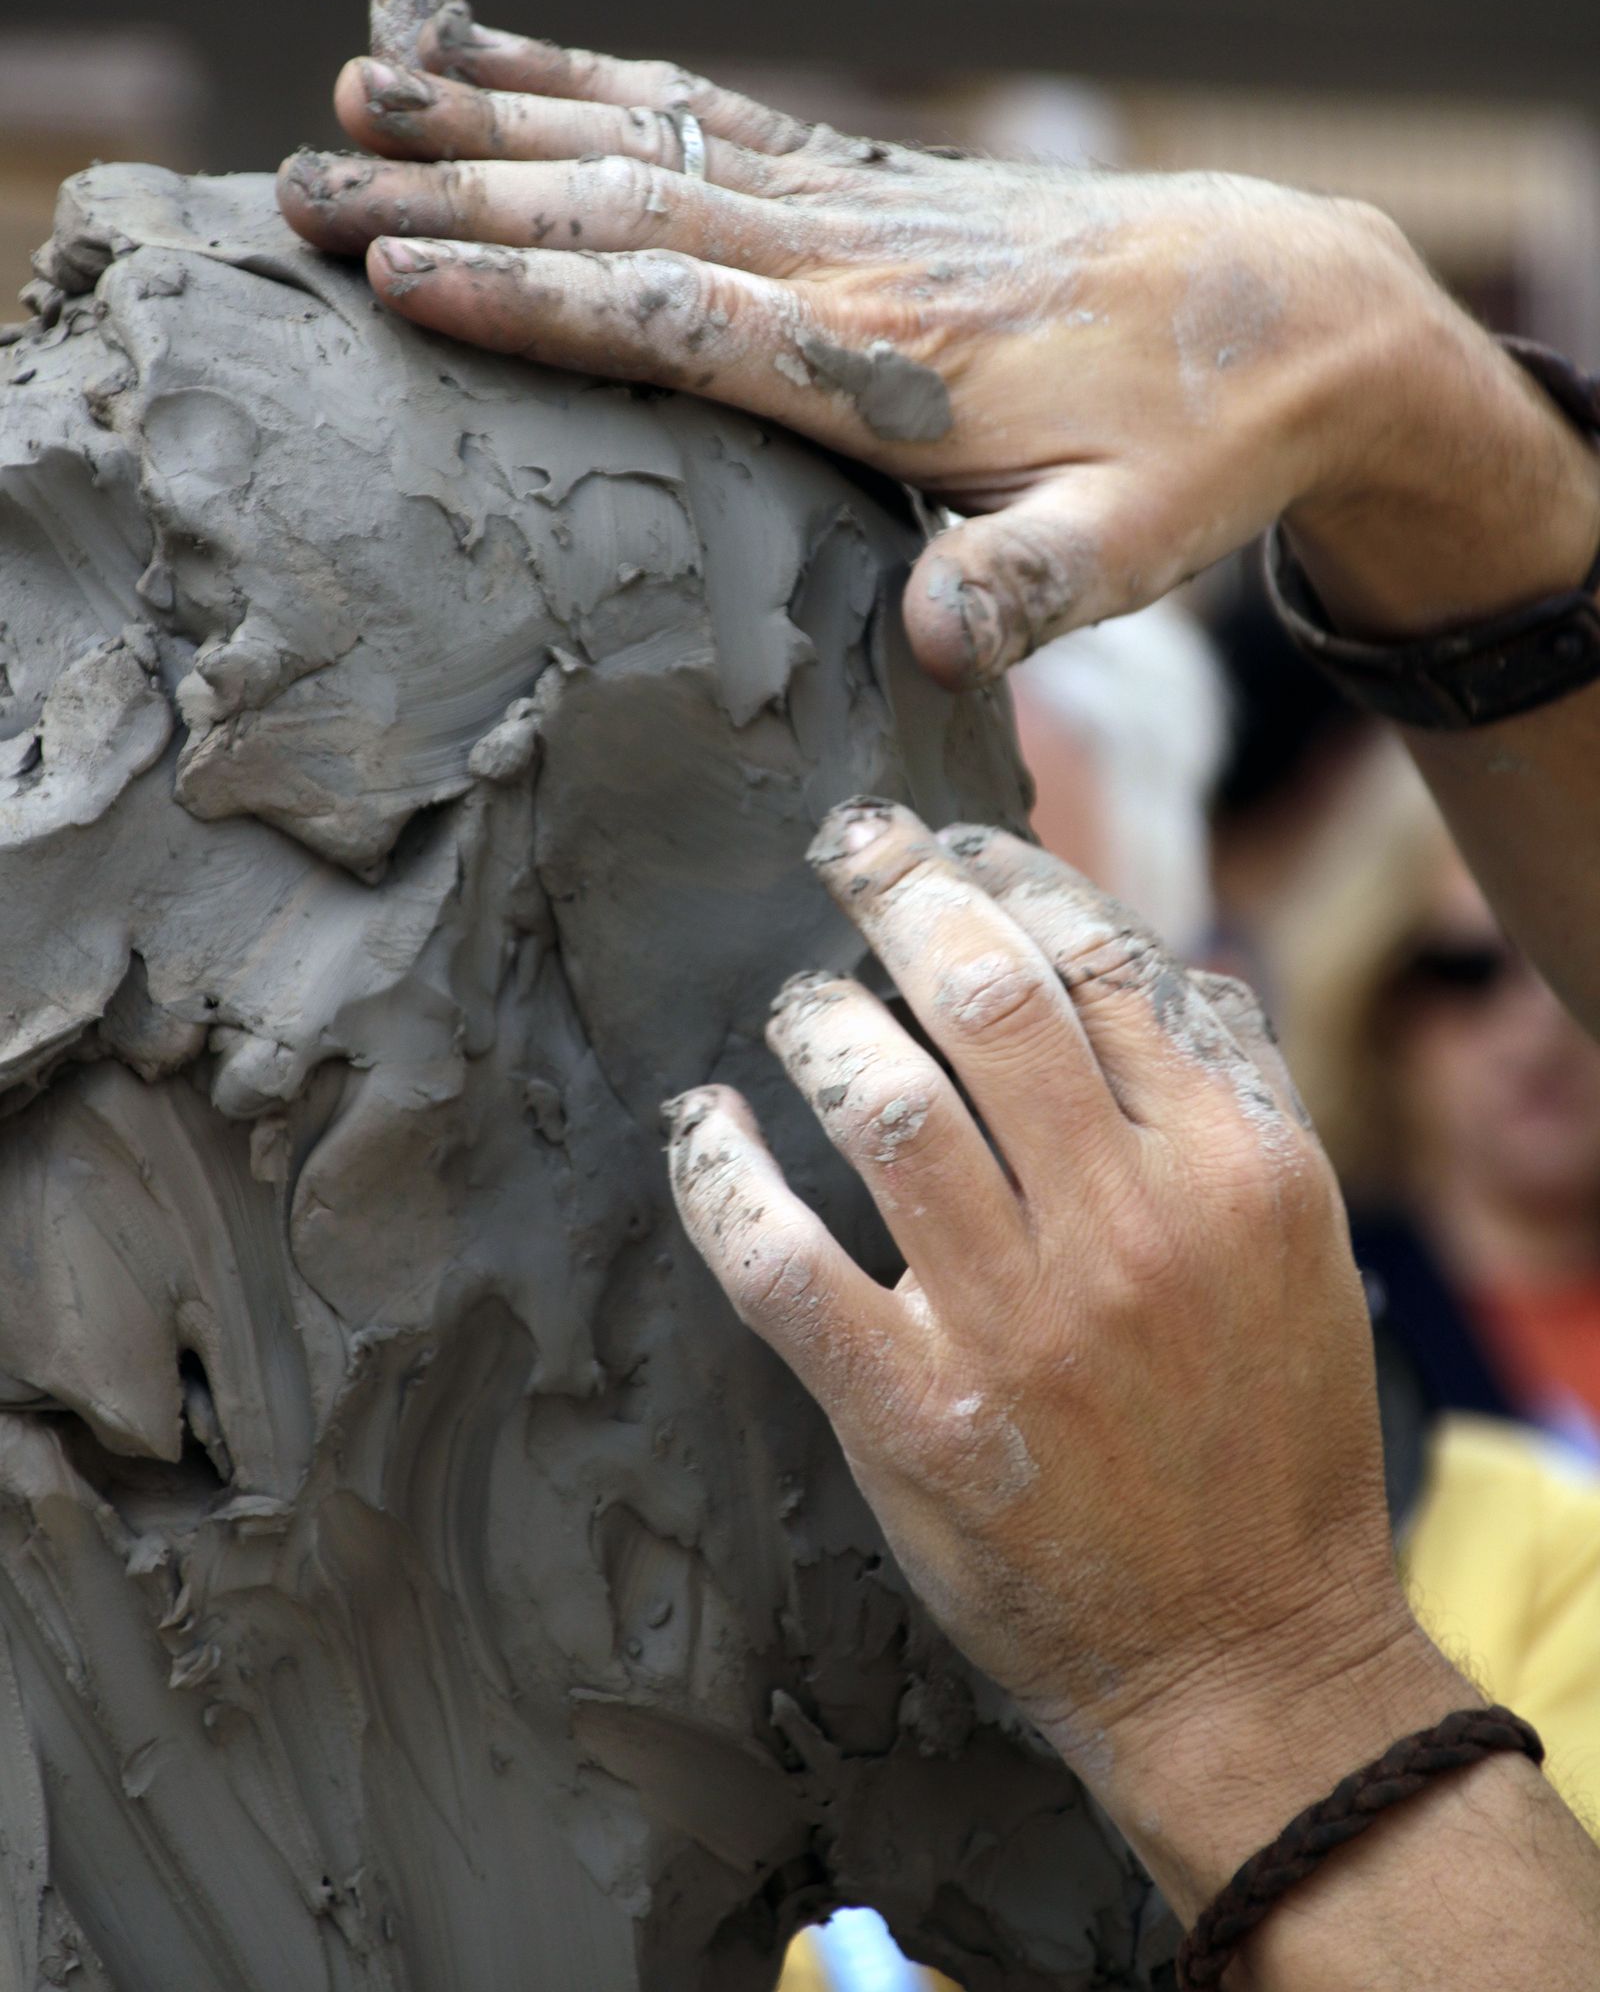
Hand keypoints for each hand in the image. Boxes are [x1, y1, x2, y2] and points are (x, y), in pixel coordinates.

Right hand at [278, 14, 1593, 686]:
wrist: (1298, 314)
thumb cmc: (1205, 448)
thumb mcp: (1144, 544)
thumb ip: (1036, 587)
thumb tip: (937, 642)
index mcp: (892, 361)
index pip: (680, 317)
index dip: (534, 297)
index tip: (395, 275)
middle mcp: (855, 261)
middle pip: (626, 213)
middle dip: (458, 195)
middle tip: (302, 182)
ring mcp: (860, 206)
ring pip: (651, 142)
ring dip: (501, 115)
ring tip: (363, 84)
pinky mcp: (872, 184)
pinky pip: (714, 114)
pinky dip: (601, 80)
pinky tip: (515, 59)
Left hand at [664, 801, 1452, 1913]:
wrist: (1246, 1656)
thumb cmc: (1270, 1440)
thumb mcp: (1301, 1247)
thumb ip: (1236, 1096)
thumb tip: (1162, 962)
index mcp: (1232, 1167)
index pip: (1103, 960)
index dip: (1009, 874)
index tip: (952, 846)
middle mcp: (1128, 1226)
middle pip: (986, 996)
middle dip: (901, 890)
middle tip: (849, 847)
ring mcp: (1016, 1322)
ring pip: (885, 1106)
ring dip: (820, 1024)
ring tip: (801, 1007)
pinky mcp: (915, 1416)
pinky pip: (785, 1264)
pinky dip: (724, 1177)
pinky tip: (704, 1125)